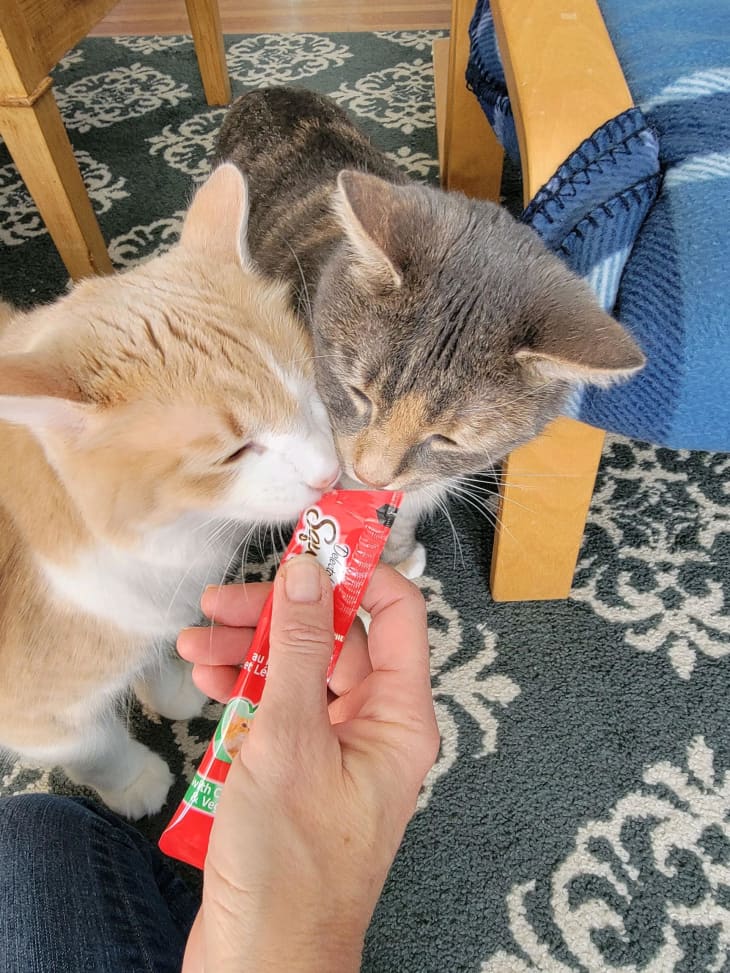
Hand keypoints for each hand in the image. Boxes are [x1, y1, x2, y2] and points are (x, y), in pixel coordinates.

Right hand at [178, 558, 438, 972]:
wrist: (261, 962)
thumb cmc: (289, 868)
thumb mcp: (288, 740)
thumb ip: (296, 649)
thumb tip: (308, 571)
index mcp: (398, 717)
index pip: (396, 612)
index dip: (356, 571)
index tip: (308, 544)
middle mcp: (374, 726)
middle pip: (334, 638)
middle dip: (278, 615)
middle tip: (220, 604)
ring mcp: (334, 748)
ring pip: (298, 671)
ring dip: (248, 650)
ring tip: (195, 643)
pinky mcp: (298, 769)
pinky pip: (278, 709)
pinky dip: (242, 690)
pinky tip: (206, 680)